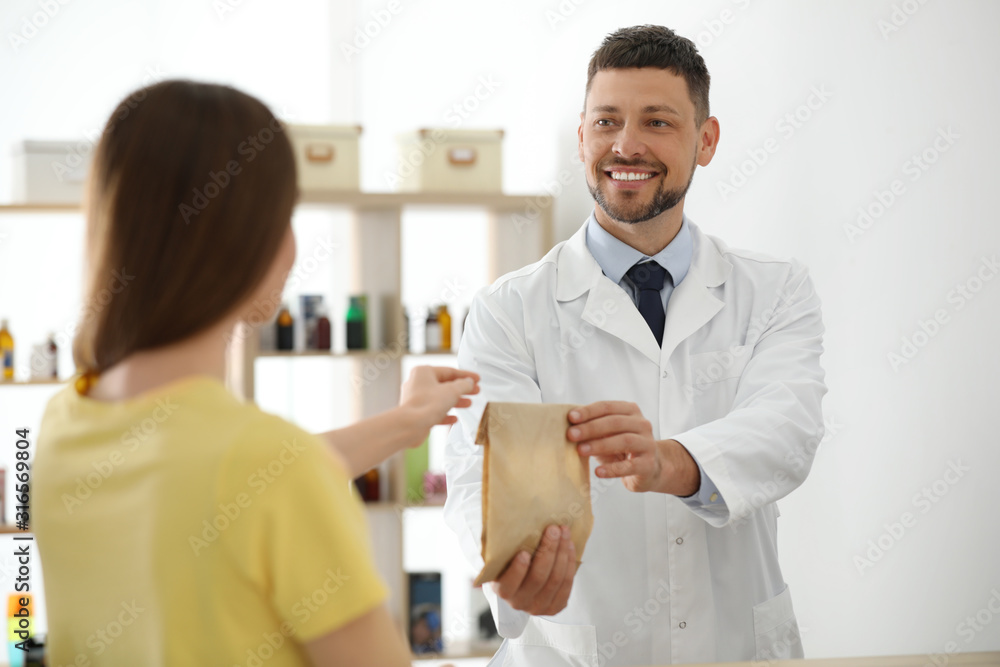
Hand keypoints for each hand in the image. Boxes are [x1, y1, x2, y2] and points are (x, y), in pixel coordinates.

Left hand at [400, 366, 479, 430]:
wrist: (410, 426)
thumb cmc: (426, 405)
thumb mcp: (452, 391)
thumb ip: (463, 385)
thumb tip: (469, 382)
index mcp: (423, 372)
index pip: (449, 371)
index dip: (465, 376)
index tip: (476, 379)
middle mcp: (417, 383)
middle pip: (445, 384)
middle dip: (461, 389)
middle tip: (474, 391)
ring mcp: (415, 399)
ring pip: (439, 398)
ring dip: (455, 401)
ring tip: (468, 404)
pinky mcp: (416, 413)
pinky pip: (433, 411)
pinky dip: (445, 414)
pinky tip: (454, 419)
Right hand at [493, 525, 576, 615]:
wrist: (523, 582)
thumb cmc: (510, 562)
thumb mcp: (502, 556)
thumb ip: (502, 547)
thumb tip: (502, 521)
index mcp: (503, 590)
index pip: (509, 583)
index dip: (518, 570)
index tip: (524, 552)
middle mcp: (520, 602)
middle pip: (538, 578)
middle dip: (548, 551)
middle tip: (553, 529)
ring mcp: (539, 606)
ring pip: (555, 579)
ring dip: (562, 552)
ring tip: (564, 532)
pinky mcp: (555, 606)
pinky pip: (567, 584)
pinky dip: (569, 562)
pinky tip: (569, 546)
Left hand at [567, 401, 698, 495]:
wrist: (650, 469)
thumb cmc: (621, 449)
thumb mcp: (607, 435)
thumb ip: (592, 428)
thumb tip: (568, 426)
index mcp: (630, 411)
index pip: (607, 407)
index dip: (588, 411)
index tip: (570, 418)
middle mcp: (642, 424)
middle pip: (615, 422)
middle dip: (591, 428)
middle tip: (571, 435)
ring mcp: (648, 444)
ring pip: (624, 441)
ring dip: (600, 445)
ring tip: (581, 450)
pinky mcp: (648, 464)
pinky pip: (629, 466)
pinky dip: (612, 469)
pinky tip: (598, 472)